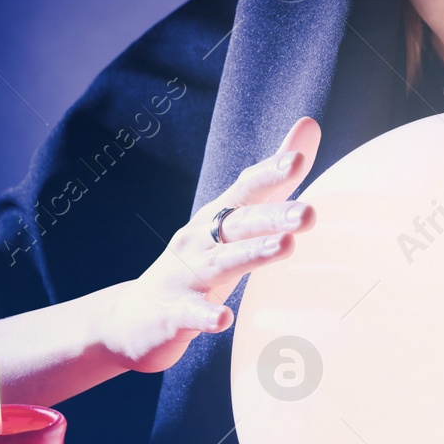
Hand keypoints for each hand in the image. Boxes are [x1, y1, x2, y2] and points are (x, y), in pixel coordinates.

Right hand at [99, 117, 321, 371]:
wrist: (133, 318)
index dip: (270, 173)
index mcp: (217, 218)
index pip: (245, 189)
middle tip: (309, 213)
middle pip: (239, 224)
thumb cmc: (197, 261)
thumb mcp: (233, 218)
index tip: (298, 158)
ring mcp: (185, 277)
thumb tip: (310, 125)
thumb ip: (274, 179)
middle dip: (273, 216)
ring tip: (285, 247)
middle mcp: (200, 241)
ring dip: (252, 254)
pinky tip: (224, 319)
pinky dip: (207, 315)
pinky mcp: (174, 315)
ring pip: (221, 263)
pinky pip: (191, 315)